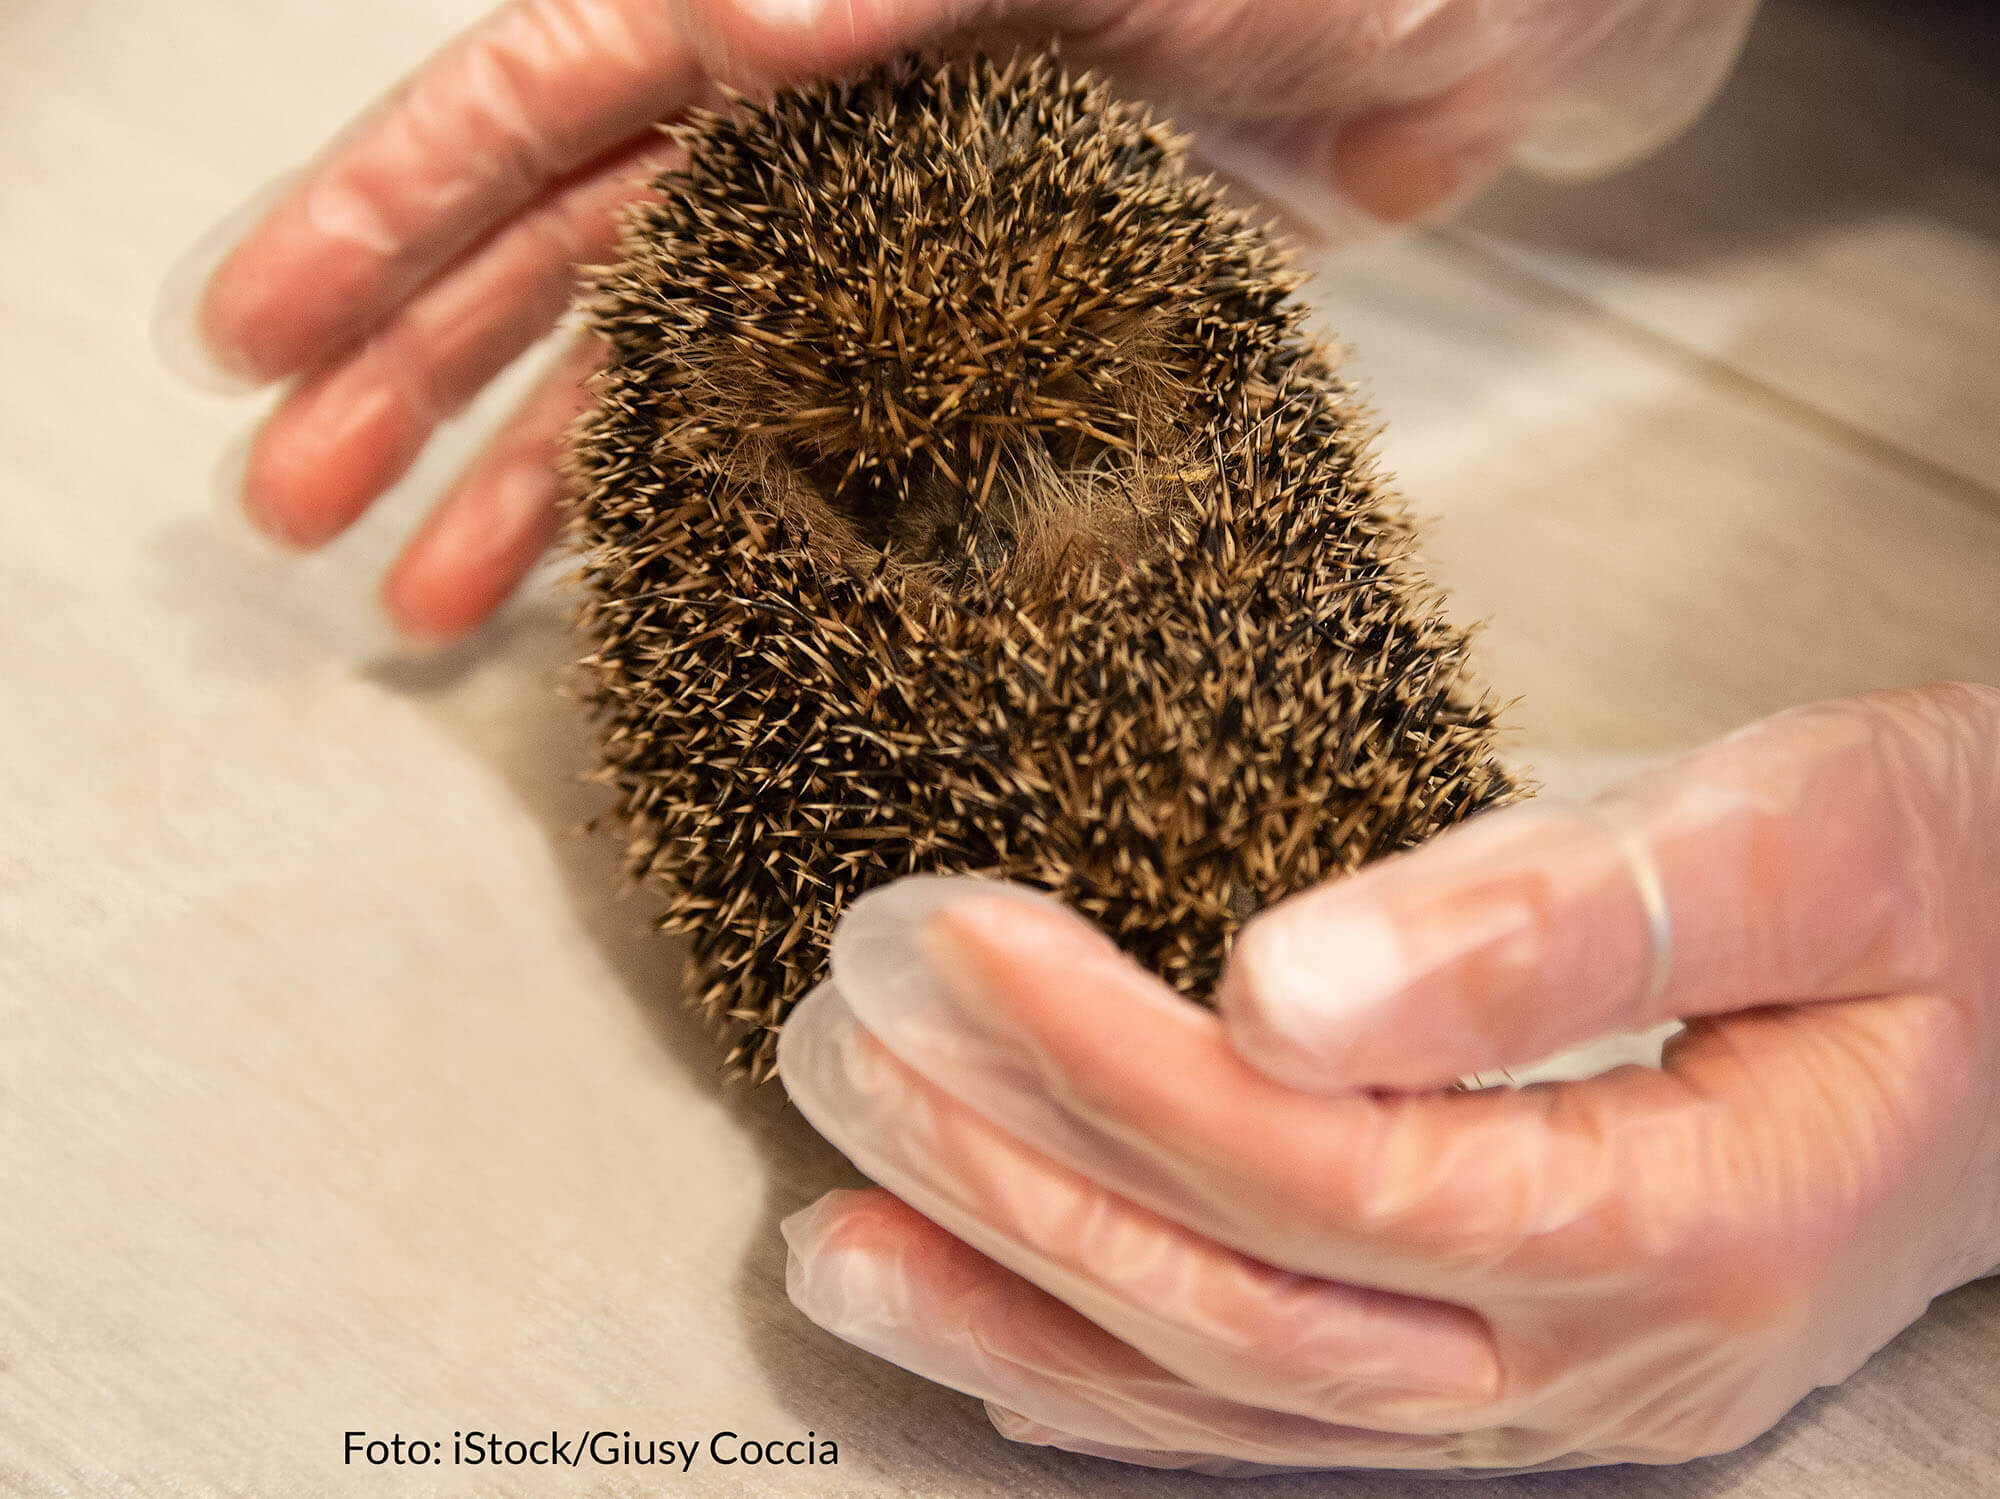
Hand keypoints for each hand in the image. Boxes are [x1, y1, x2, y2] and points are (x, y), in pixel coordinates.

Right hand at [155, 0, 1757, 641]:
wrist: (1527, 14)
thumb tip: (719, 29)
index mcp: (827, 4)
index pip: (554, 94)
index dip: (395, 211)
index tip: (264, 330)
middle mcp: (842, 106)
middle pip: (578, 241)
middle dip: (428, 374)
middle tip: (303, 509)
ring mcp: (917, 219)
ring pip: (685, 350)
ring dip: (549, 466)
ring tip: (428, 595)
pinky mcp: (1005, 316)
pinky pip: (827, 419)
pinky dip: (740, 502)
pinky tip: (656, 584)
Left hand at [775, 683, 1999, 1472]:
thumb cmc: (1960, 890)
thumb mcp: (1806, 841)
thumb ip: (1555, 918)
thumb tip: (1281, 984)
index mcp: (1690, 1222)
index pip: (1325, 1173)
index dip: (1113, 1068)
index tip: (955, 944)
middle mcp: (1605, 1358)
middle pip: (1249, 1307)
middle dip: (1020, 1180)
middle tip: (851, 1048)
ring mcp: (1557, 1395)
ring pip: (1241, 1400)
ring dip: (1021, 1308)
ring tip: (833, 1234)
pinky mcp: (1517, 1371)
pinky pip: (1284, 1418)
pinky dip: (1115, 1380)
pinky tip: (987, 1328)